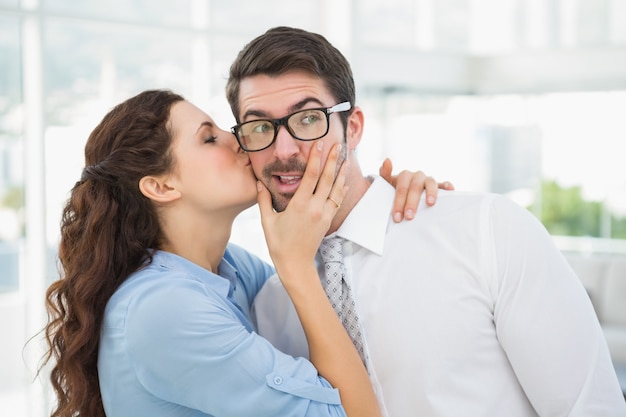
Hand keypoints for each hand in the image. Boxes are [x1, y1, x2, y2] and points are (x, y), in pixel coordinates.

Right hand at [258, 142, 346, 279]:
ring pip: (336, 189)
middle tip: (337, 145)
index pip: (310, 175)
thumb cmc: (279, 243)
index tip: (319, 144)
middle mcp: (315, 207)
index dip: (315, 158)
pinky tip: (344, 181)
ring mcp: (324, 214)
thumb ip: (263, 200)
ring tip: (345, 158)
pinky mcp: (328, 220)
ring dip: (340, 172)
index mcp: (300, 205)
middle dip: (332, 160)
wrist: (296, 264)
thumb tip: (258, 182)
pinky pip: (337, 201)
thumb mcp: (267, 221)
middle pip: (327, 178)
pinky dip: (341, 190)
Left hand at [379, 158, 453, 221]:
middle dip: (412, 203)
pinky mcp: (437, 186)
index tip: (397, 216)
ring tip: (430, 204)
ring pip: (430, 183)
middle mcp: (417, 176)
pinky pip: (443, 184)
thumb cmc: (394, 190)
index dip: (399, 201)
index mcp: (404, 176)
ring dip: (431, 193)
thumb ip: (384, 174)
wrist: (404, 194)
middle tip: (409, 216)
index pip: (402, 188)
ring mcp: (427, 180)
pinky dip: (446, 185)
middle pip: (415, 187)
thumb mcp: (386, 184)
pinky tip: (450, 189)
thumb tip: (387, 160)